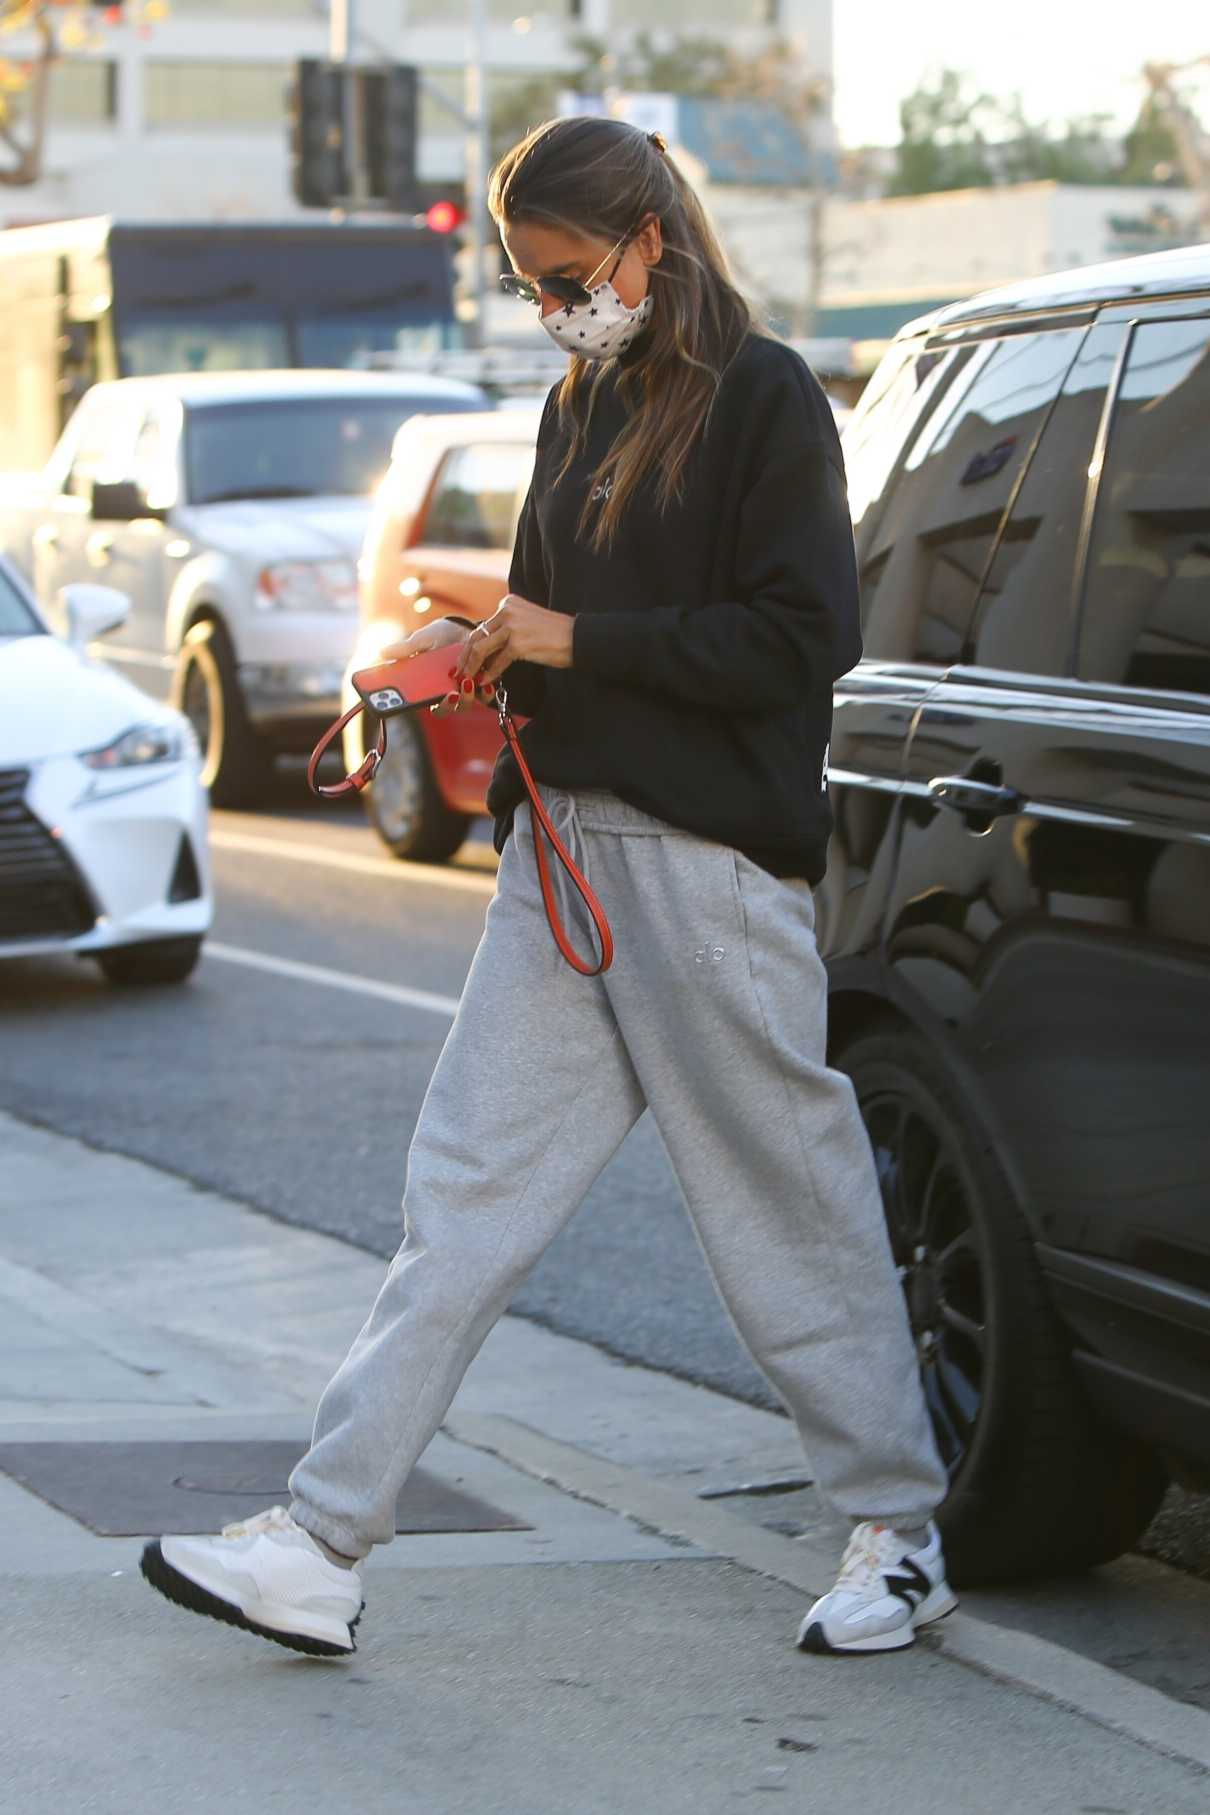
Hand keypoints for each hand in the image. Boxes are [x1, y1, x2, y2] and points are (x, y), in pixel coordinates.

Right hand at [378, 619, 491, 716]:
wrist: (466, 627)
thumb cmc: (440, 636)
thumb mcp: (422, 640)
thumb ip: (406, 648)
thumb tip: (382, 652)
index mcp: (429, 686)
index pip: (422, 703)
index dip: (417, 705)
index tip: (420, 700)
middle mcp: (446, 692)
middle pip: (445, 709)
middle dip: (447, 705)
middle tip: (450, 695)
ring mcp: (465, 691)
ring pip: (465, 705)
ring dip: (467, 697)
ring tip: (467, 682)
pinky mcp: (482, 685)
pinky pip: (485, 695)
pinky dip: (486, 691)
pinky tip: (486, 682)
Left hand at [454, 593, 573, 686]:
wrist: (578, 638)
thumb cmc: (554, 634)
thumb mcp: (526, 622)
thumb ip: (506, 629)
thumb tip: (485, 651)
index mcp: (508, 603)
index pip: (483, 626)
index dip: (471, 645)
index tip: (465, 659)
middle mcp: (507, 611)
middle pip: (477, 636)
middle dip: (466, 656)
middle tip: (460, 672)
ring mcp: (512, 627)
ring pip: (482, 648)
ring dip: (473, 666)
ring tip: (468, 679)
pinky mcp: (519, 644)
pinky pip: (498, 662)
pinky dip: (490, 673)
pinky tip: (486, 681)